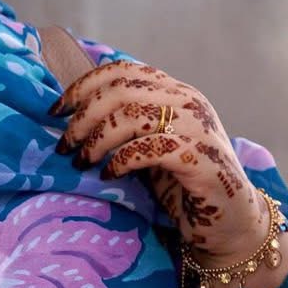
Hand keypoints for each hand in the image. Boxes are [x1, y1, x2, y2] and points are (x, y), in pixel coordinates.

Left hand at [54, 60, 287, 287]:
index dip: (83, 87)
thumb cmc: (184, 182)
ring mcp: (198, 128)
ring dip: (96, 140)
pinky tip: (110, 175)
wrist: (231, 217)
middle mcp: (191, 102)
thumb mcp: (153, 143)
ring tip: (82, 162)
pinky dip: (120, 161)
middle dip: (83, 118)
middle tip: (65, 146)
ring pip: (131, 116)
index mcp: (178, 92)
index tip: (57, 113)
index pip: (124, 70)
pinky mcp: (199, 157)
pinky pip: (147, 148)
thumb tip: (73, 115)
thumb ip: (128, 123)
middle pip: (121, 91)